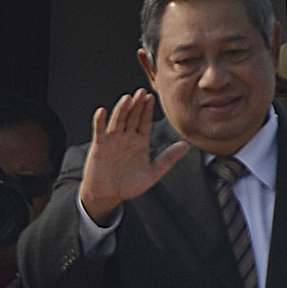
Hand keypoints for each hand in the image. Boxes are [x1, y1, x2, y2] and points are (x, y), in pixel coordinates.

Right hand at [76, 89, 191, 225]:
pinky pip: (100, 131)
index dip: (147, 110)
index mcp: (140, 141)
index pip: (145, 121)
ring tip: (127, 98)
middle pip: (132, 117)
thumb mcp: (152, 173)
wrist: (108, 195)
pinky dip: (100, 121)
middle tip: (141, 92)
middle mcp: (126, 137)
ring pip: (118, 121)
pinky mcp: (100, 146)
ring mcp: (113, 140)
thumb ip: (168, 159)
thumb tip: (187, 146)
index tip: (151, 97)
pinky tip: (102, 112)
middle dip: (137, 105)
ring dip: (122, 109)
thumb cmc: (129, 185)